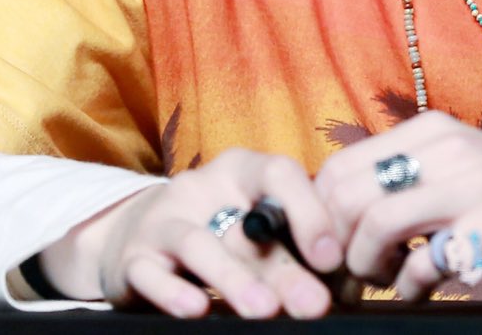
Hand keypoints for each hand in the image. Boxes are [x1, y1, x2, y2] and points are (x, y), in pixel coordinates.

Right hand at [37, 148, 343, 317]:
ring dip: (235, 279)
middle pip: (247, 227)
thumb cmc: (218, 233)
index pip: (279, 173)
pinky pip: (151, 272)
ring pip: (200, 245)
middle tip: (314, 304)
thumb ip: (294, 247)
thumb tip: (348, 285)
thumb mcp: (255, 229)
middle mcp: (202, 187)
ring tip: (265, 310)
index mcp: (242, 171)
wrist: (138, 238)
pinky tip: (197, 309)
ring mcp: (164, 219)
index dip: (309, 212)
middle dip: (284, 269)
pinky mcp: (133, 257)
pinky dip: (173, 291)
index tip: (332, 258)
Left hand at [313, 110, 481, 299]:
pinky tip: (421, 292)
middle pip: (348, 195)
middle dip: (336, 247)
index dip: (320, 216)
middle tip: (351, 274)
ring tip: (386, 281)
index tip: (329, 250)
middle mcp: (447, 147)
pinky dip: (409, 289)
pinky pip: (424, 264)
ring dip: (367, 268)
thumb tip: (335, 216)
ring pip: (376, 225)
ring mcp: (472, 184)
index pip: (340, 166)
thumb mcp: (457, 169)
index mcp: (430, 130)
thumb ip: (405, 179)